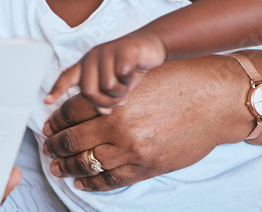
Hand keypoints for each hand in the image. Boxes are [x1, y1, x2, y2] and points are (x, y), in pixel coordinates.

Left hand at [40, 55, 243, 190]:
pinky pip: (113, 179)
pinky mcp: (148, 167)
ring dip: (69, 166)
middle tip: (47, 147)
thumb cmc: (176, 82)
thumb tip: (78, 105)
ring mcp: (134, 150)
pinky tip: (82, 182)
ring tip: (57, 167)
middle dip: (56, 145)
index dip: (54, 121)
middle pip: (74, 140)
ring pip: (89, 162)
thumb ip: (106, 93)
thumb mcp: (134, 78)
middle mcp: (119, 127)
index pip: (70, 113)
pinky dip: (94, 182)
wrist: (215, 101)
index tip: (48, 126)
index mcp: (112, 101)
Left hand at [46, 29, 166, 112]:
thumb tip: (102, 110)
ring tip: (127, 84)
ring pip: (107, 85)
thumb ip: (105, 97)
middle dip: (105, 101)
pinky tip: (133, 73)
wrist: (149, 46)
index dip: (57, 90)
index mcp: (85, 65)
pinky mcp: (122, 48)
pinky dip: (129, 79)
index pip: (67, 78)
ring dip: (121, 91)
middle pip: (88, 91)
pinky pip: (123, 74)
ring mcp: (105, 51)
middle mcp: (91, 57)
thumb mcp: (115, 85)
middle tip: (118, 99)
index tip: (46, 101)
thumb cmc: (128, 68)